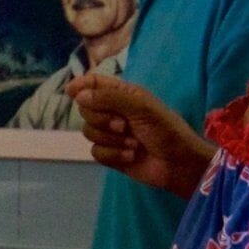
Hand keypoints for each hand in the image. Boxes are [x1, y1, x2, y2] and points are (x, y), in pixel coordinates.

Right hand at [67, 76, 212, 198]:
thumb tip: (78, 95)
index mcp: (123, 95)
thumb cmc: (166, 130)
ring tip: (133, 144)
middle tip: (124, 126)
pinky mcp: (111, 155)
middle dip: (102, 119)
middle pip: (86, 110)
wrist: (178, 164)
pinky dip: (113, 155)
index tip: (70, 91)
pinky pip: (96, 152)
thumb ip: (109, 98)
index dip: (80, 85)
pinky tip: (130, 156)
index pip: (94, 84)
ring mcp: (112, 135)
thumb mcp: (141, 107)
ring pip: (89, 132)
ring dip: (111, 140)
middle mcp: (114, 112)